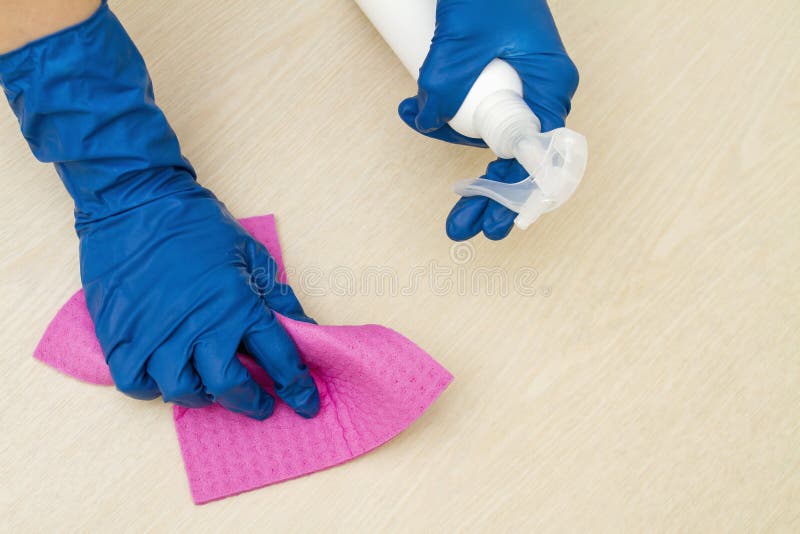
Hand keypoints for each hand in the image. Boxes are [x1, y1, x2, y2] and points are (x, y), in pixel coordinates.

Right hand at [80, 187, 319, 419]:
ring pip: (182, 391)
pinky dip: (153, 388)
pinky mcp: (121, 335)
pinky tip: (165, 375)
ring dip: (203, 397)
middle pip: (230, 387)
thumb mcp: (252, 256)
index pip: (280, 360)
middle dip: (251, 402)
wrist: (138, 202)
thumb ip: (278, 298)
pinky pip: (136, 384)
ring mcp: (157, 335)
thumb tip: (304, 328)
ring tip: (212, 388)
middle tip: (261, 404)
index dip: (298, 387)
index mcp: (238, 306)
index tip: (306, 403)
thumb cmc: (198, 225)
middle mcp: (200, 327)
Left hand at [398, 0, 579, 239]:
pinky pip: (475, 108)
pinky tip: (417, 113)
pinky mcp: (497, 77)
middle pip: (513, 157)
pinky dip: (447, 114)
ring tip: (411, 116)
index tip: (493, 226)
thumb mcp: (461, 40)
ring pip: (486, 131)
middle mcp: (540, 91)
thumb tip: (424, 119)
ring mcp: (520, 85)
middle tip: (460, 226)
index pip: (535, 158)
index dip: (512, 196)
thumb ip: (442, 85)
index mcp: (550, 85)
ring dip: (448, 136)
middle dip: (484, 193)